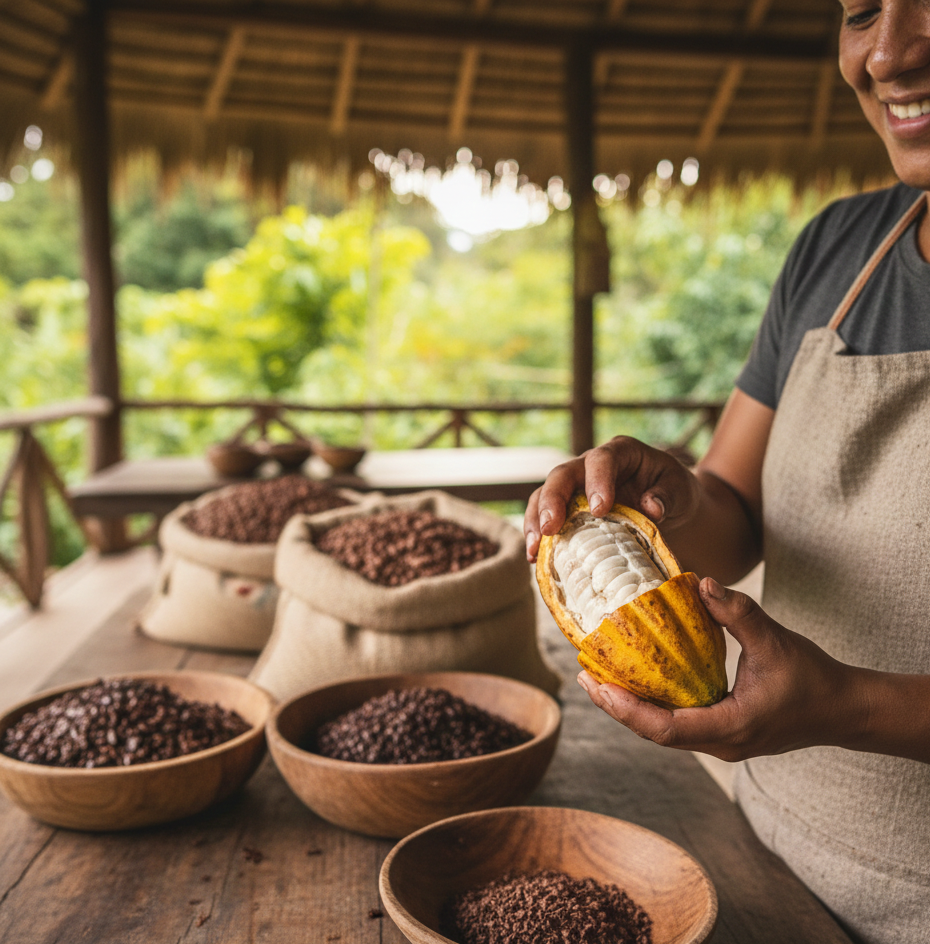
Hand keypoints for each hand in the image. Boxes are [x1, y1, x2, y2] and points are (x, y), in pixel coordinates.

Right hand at [524, 436, 699, 561]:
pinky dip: (538, 537)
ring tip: (534, 549)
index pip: (602, 459)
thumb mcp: (680, 489)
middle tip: (551, 527)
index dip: (597, 481)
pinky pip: (544, 517)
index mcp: (620, 452)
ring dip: (535, 521)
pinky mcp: (568, 509)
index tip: (599, 509)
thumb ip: (667, 495)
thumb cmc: (673, 491)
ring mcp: (575, 487)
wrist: (669, 505)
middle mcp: (590, 465)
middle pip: (563, 475)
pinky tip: (535, 558)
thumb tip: (652, 508)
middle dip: (552, 500)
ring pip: (544, 495)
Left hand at [576, 578, 859, 761]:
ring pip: (664, 731)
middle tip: (585, 679)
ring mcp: (721, 741)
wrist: (843, 709)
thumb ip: (739, 613)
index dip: (627, 710)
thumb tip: (702, 583)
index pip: (666, 729)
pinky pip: (677, 724)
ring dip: (631, 708)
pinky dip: (651, 706)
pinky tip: (635, 683)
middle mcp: (721, 742)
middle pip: (655, 734)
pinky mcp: (722, 732)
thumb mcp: (776, 641)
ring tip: (598, 680)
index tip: (597, 687)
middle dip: (618, 708)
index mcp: (731, 727)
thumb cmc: (813, 678)